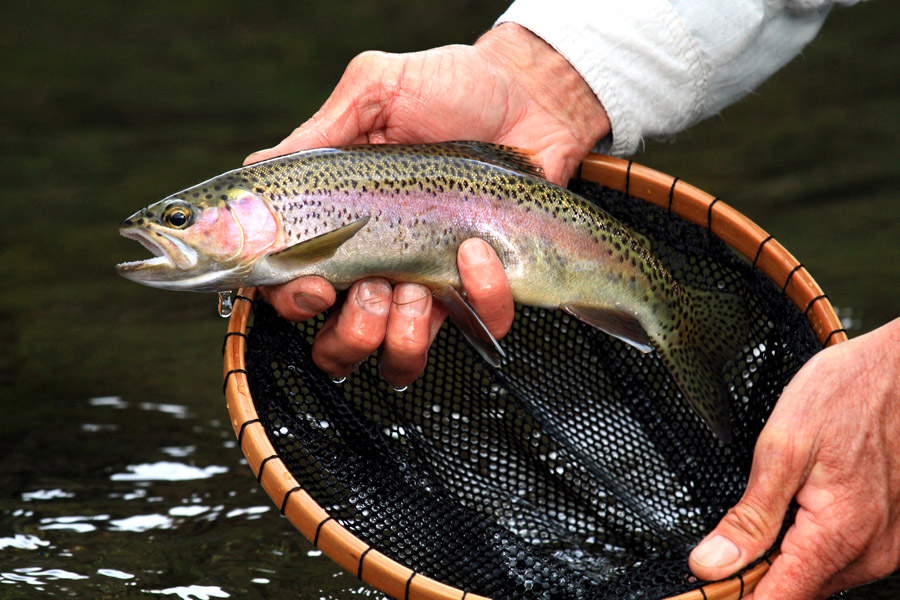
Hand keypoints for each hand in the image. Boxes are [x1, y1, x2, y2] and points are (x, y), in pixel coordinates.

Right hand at [248, 23, 608, 385]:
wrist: (529, 96)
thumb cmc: (451, 88)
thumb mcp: (376, 90)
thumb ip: (319, 131)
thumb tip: (257, 169)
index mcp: (343, 226)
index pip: (295, 288)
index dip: (292, 303)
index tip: (315, 287)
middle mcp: (380, 264)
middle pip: (339, 346)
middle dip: (350, 335)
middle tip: (372, 289)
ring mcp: (432, 280)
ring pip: (399, 358)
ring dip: (403, 335)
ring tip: (418, 286)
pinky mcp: (485, 284)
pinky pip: (481, 323)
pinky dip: (480, 297)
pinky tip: (479, 251)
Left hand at [689, 317, 899, 598]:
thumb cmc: (845, 394)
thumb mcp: (782, 446)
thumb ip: (750, 516)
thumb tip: (710, 564)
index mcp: (839, 533)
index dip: (733, 598)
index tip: (703, 588)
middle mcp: (870, 552)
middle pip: (795, 592)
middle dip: (752, 577)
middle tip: (722, 543)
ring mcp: (884, 546)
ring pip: (815, 578)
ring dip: (780, 561)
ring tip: (765, 512)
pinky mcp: (887, 536)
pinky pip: (838, 560)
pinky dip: (805, 547)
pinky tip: (796, 510)